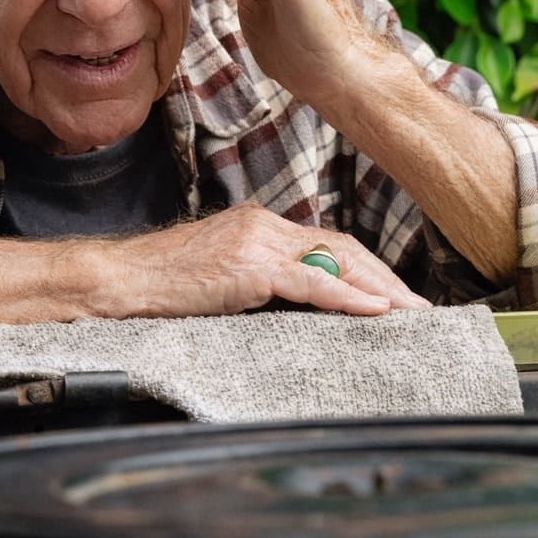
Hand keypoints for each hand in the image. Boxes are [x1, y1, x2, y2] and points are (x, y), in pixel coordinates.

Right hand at [82, 203, 432, 317]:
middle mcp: (265, 225)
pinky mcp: (248, 268)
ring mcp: (257, 243)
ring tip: (409, 312)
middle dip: (384, 278)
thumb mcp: (222, 274)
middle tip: (417, 307)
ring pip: (335, 261)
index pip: (328, 242)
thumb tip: (303, 301)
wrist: (120, 281)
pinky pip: (311, 281)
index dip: (366, 267)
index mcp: (260, 224)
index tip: (393, 294)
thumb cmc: (163, 285)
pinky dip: (348, 296)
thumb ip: (262, 278)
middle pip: (342, 247)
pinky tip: (375, 310)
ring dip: (378, 288)